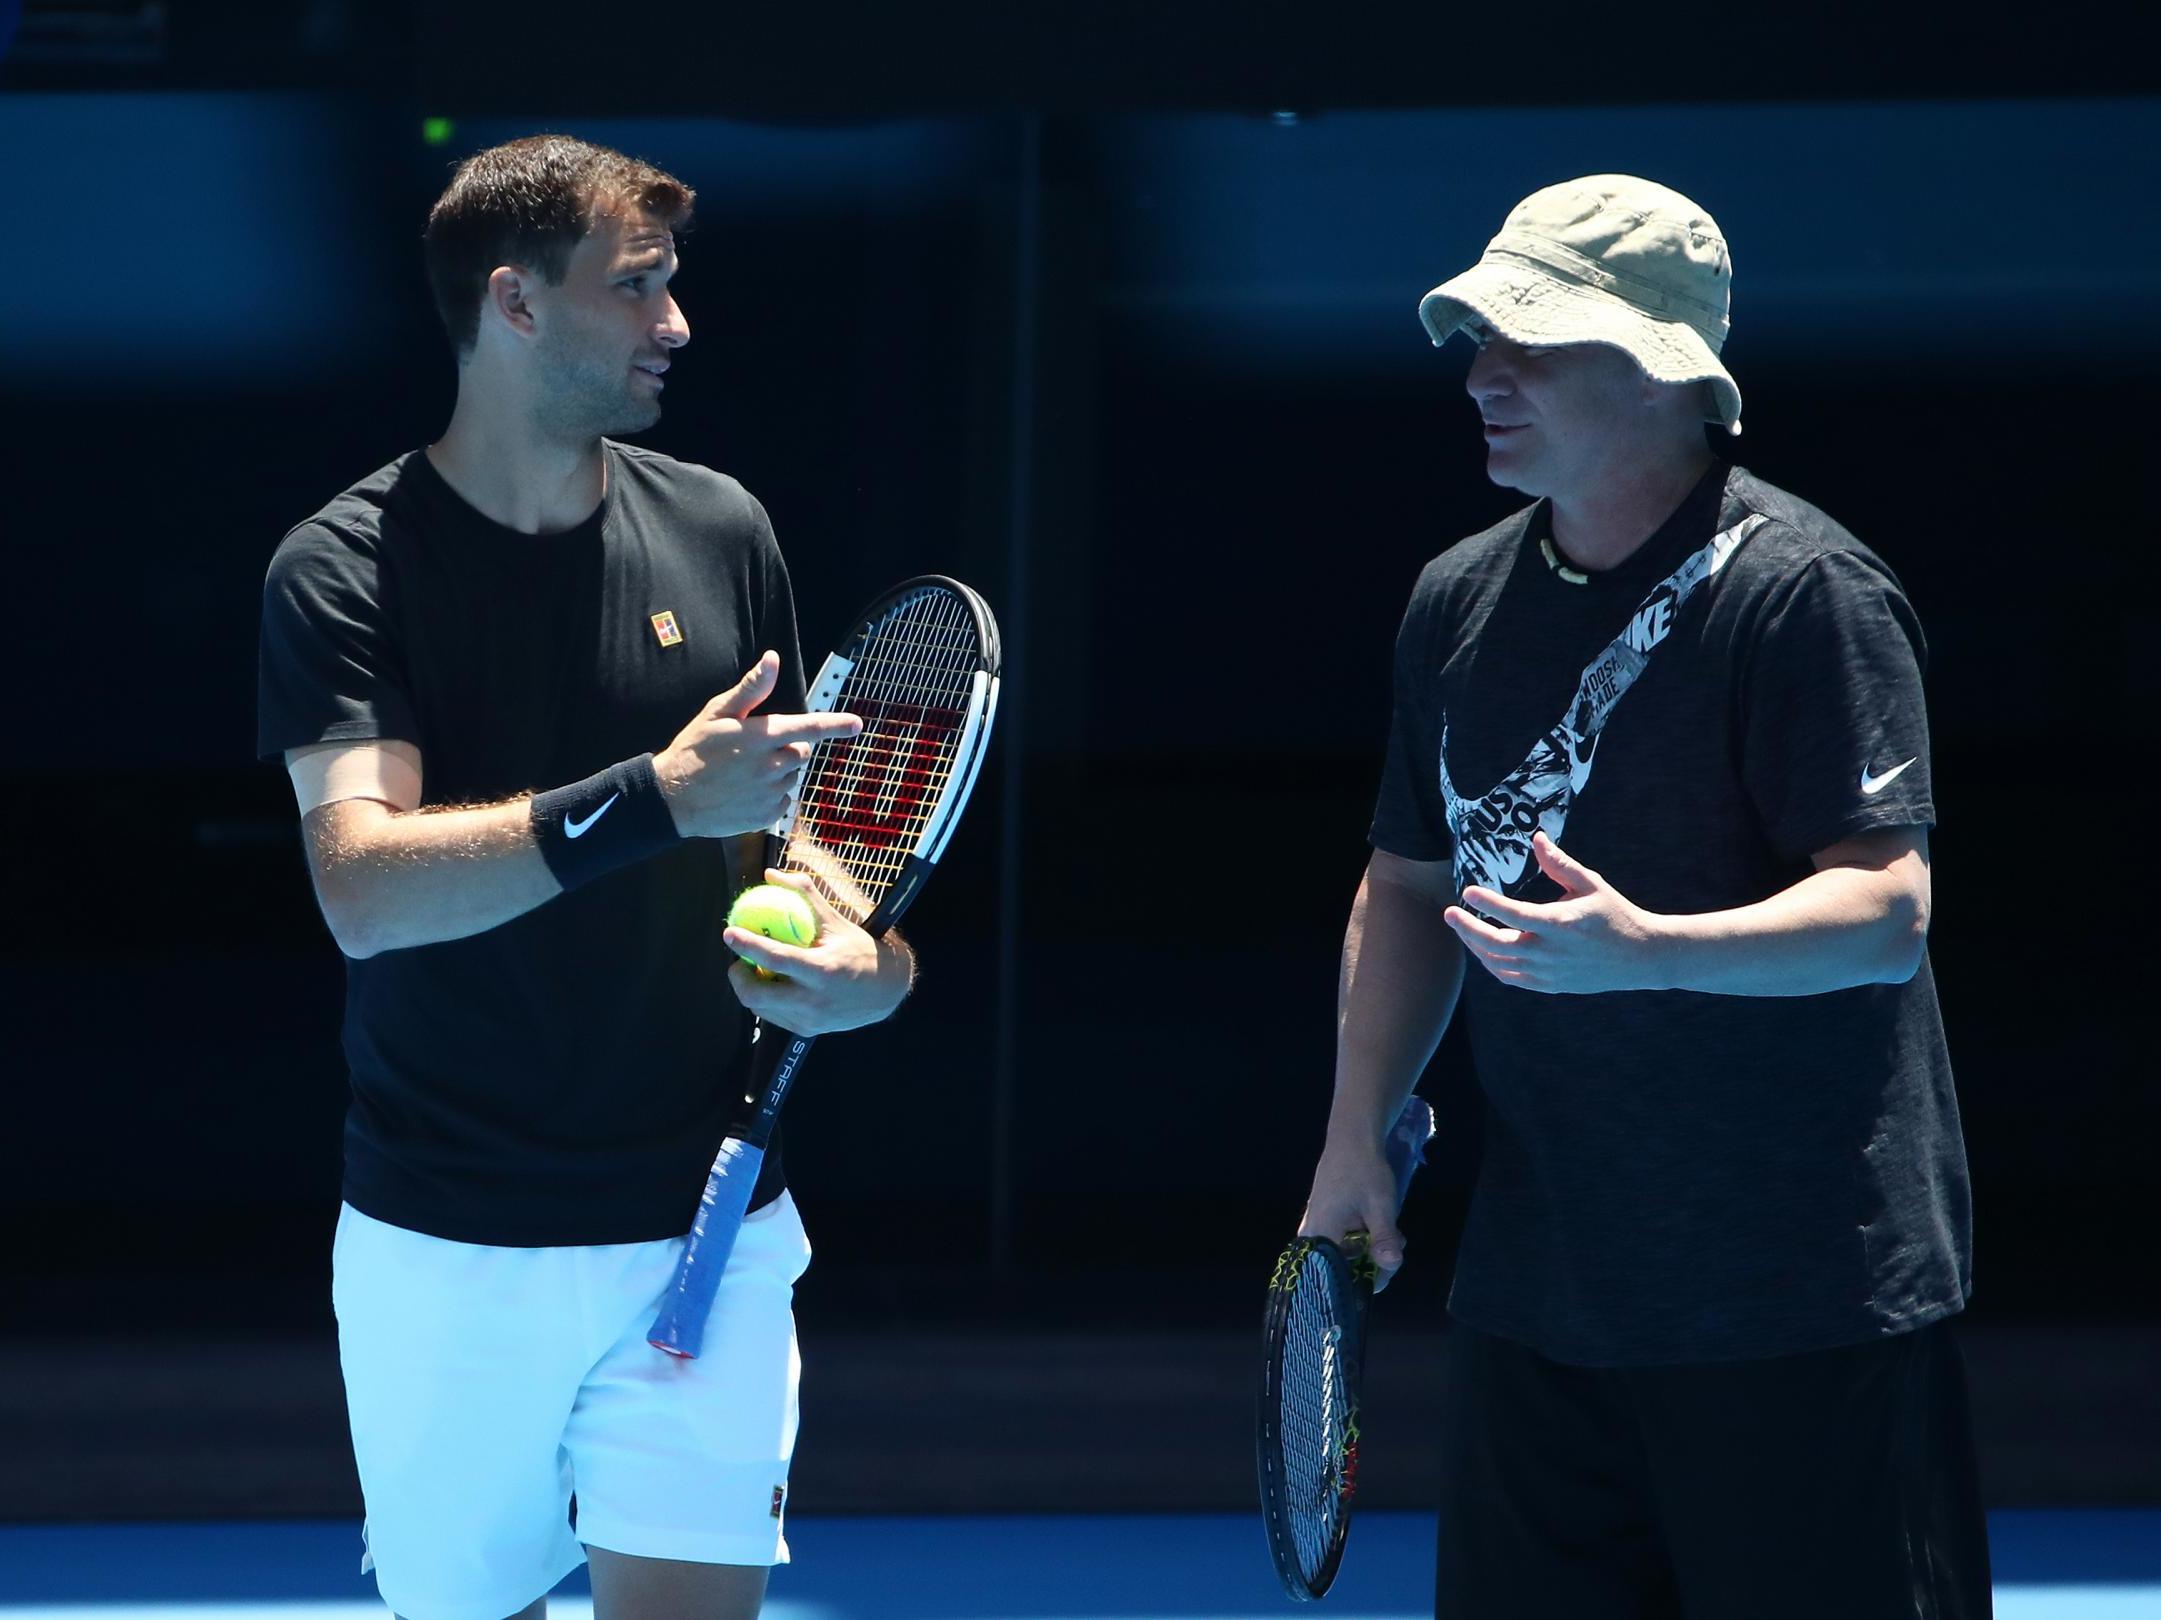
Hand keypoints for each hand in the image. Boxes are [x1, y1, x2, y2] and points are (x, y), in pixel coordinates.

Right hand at [654, 653, 860, 838]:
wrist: (672, 797)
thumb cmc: (694, 749)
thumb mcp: (717, 712)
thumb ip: (751, 689)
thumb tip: (773, 659)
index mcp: (763, 736)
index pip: (810, 727)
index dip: (836, 724)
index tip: (857, 724)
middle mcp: (772, 766)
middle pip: (801, 751)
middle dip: (787, 747)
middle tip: (754, 748)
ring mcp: (770, 793)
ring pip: (792, 776)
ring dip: (778, 771)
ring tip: (744, 772)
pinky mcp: (766, 816)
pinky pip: (782, 800)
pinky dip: (770, 795)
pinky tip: (744, 791)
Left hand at [724, 868, 913, 1034]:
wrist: (885, 992)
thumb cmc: (859, 950)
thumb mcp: (836, 921)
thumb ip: (804, 895)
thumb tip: (771, 874)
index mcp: (822, 971)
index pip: (775, 958)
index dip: (747, 945)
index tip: (729, 932)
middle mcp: (813, 1001)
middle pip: (756, 995)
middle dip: (737, 976)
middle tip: (737, 959)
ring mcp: (809, 1020)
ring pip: (760, 1007)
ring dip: (750, 987)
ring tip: (756, 969)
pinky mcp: (806, 1030)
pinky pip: (772, 1015)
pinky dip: (766, 998)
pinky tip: (773, 983)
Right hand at [1297, 1138, 1408, 1292]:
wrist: (1352, 1139)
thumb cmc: (1364, 1170)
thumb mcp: (1380, 1206)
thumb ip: (1384, 1238)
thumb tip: (1391, 1265)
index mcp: (1321, 1235)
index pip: (1338, 1277)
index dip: (1365, 1281)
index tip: (1388, 1269)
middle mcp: (1312, 1236)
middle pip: (1342, 1269)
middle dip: (1372, 1264)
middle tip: (1394, 1246)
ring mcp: (1317, 1228)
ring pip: (1346, 1255)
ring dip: (1371, 1251)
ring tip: (1393, 1234)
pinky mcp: (1325, 1221)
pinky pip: (1344, 1243)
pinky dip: (1365, 1240)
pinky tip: (1381, 1227)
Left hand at [1444, 831, 1667, 993]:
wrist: (1641, 957)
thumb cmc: (1614, 914)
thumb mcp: (1591, 883)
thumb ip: (1559, 864)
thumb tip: (1536, 838)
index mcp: (1562, 924)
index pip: (1515, 915)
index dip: (1489, 904)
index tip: (1468, 891)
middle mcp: (1551, 952)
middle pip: (1496, 945)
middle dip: (1467, 928)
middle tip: (1449, 912)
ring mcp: (1549, 973)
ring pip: (1498, 963)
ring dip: (1475, 946)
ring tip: (1462, 926)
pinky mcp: (1549, 985)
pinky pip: (1510, 977)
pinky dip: (1492, 964)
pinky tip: (1483, 949)